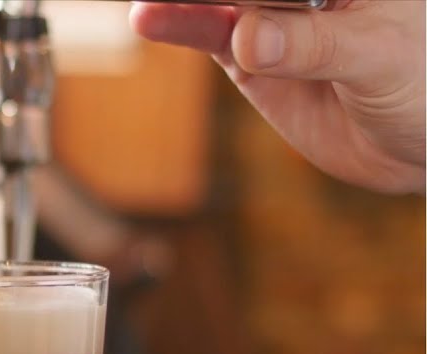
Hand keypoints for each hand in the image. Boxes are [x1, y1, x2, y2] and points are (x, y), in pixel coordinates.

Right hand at [129, 0, 424, 195]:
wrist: (417, 148)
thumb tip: (249, 39)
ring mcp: (275, 21)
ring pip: (222, 1)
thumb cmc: (424, 87)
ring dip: (183, 1)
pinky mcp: (250, 60)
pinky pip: (209, 35)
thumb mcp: (377, 58)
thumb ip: (314, 44)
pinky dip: (180, 25)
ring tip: (145, 8)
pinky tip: (149, 17)